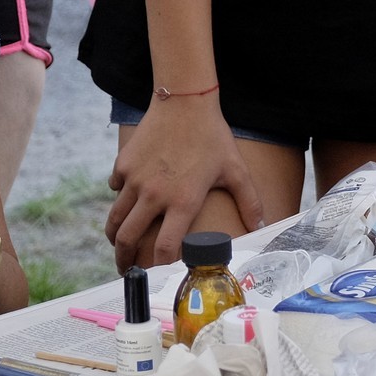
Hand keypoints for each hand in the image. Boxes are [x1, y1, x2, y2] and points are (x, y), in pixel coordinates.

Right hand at [105, 96, 262, 269]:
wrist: (185, 103)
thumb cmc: (213, 137)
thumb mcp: (235, 169)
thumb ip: (249, 200)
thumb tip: (261, 225)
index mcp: (182, 201)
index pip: (164, 247)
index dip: (159, 265)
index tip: (159, 272)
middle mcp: (154, 195)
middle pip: (127, 240)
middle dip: (123, 260)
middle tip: (125, 269)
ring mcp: (134, 181)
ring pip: (115, 219)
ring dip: (115, 236)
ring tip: (119, 244)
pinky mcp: (122, 166)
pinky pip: (116, 191)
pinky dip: (119, 200)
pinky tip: (128, 201)